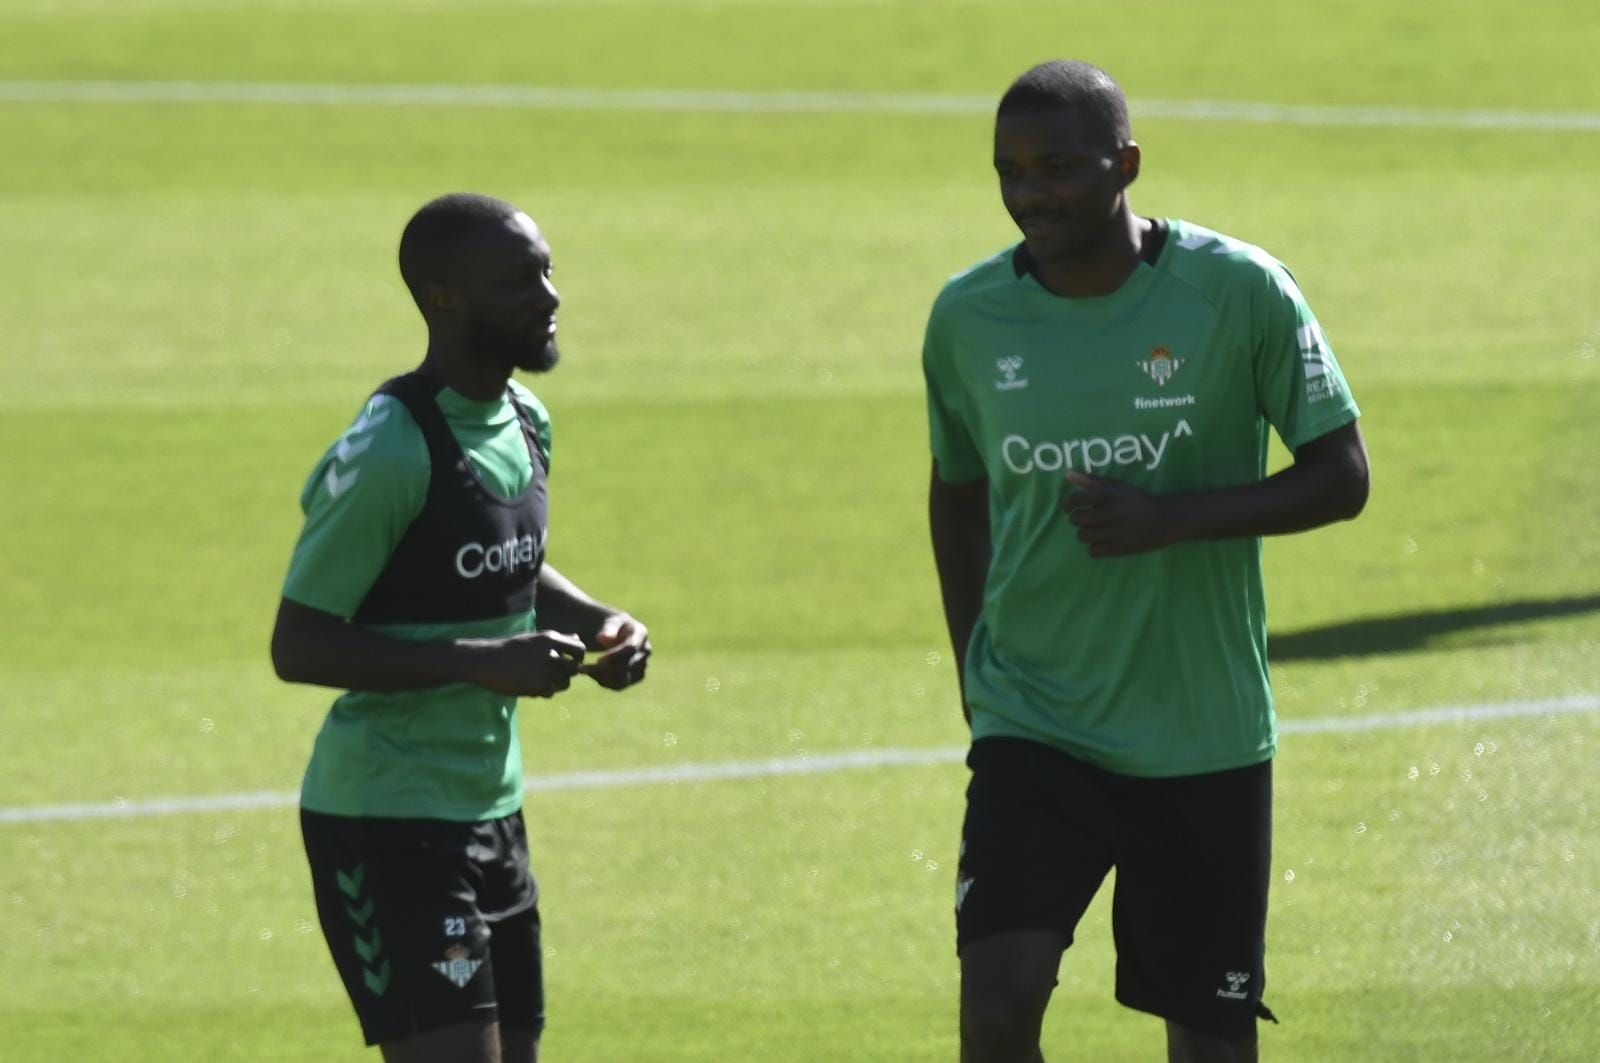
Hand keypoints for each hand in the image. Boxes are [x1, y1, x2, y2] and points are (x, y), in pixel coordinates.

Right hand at [471, 630, 585, 697]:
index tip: (569, 661)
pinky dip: (544, 692)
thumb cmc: (510, 648)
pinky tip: (533, 687)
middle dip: (567, 674)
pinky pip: (550, 693)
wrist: (486, 660)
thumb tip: (577, 638)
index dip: (577, 657)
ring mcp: (542, 670)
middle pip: (574, 669)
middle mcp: (549, 653)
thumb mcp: (534, 638)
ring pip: (565, 683)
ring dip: (556, 685)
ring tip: (543, 682)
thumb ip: (558, 638)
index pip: (580, 649)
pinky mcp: (534, 685)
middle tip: (554, 675)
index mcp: (550, 638)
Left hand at [579, 613, 651, 690]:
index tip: (598, 660)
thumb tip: (602, 637)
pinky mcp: (635, 676)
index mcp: (641, 633)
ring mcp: (642, 664)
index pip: (631, 649)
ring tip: (586, 671)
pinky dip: (605, 683)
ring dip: (603, 678)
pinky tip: (592, 674)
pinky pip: (621, 685)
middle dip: (605, 669)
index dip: (614, 656)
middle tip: (585, 668)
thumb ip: (608, 628)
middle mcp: (645, 650)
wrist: (617, 633)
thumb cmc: (613, 625)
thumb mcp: (610, 621)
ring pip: (624, 679)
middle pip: (628, 666)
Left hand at [1061, 471, 1181, 556]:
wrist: (1165, 519)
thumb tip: (1068, 474)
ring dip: (1085, 533)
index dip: (1068, 504)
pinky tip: (1102, 541)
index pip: (1076, 499)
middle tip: (1085, 518)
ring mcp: (1116, 532)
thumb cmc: (1137, 500)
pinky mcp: (1120, 548)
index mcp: (1109, 495)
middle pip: (1077, 519)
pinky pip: (1093, 551)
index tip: (1068, 507)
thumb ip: (1092, 480)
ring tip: (1094, 530)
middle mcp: (1111, 513)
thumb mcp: (1118, 486)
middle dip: (1077, 519)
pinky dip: (1095, 547)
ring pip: (1083, 536)